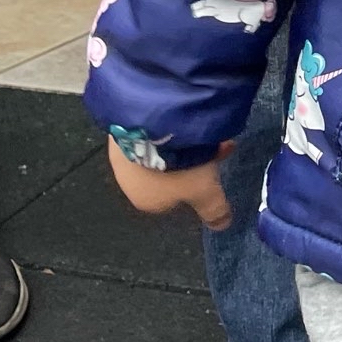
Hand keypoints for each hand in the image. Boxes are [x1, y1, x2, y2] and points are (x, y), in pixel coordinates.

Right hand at [107, 138, 234, 230]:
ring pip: (157, 152)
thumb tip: (221, 226)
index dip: (193, 185)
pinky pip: (148, 131)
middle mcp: (126, 181)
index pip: (172, 200)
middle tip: (210, 146)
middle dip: (189, 163)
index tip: (209, 170)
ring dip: (178, 144)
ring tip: (199, 130)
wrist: (152, 127)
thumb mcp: (205, 192)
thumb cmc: (180, 169)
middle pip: (166, 174)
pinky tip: (180, 115)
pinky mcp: (119, 128)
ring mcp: (120, 154)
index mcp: (145, 201)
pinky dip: (164, 126)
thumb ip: (214, 209)